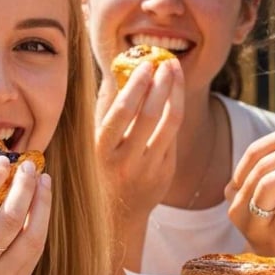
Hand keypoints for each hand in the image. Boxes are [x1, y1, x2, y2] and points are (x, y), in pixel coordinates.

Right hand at [94, 59, 183, 232]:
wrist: (118, 211)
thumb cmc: (105, 164)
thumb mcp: (97, 139)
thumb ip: (106, 106)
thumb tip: (119, 68)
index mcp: (103, 149)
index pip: (122, 112)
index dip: (137, 85)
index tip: (146, 64)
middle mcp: (125, 160)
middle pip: (149, 115)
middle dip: (161, 84)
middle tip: (167, 62)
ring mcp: (148, 168)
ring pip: (169, 123)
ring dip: (176, 92)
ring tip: (176, 71)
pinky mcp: (166, 172)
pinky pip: (174, 135)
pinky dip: (176, 109)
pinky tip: (176, 92)